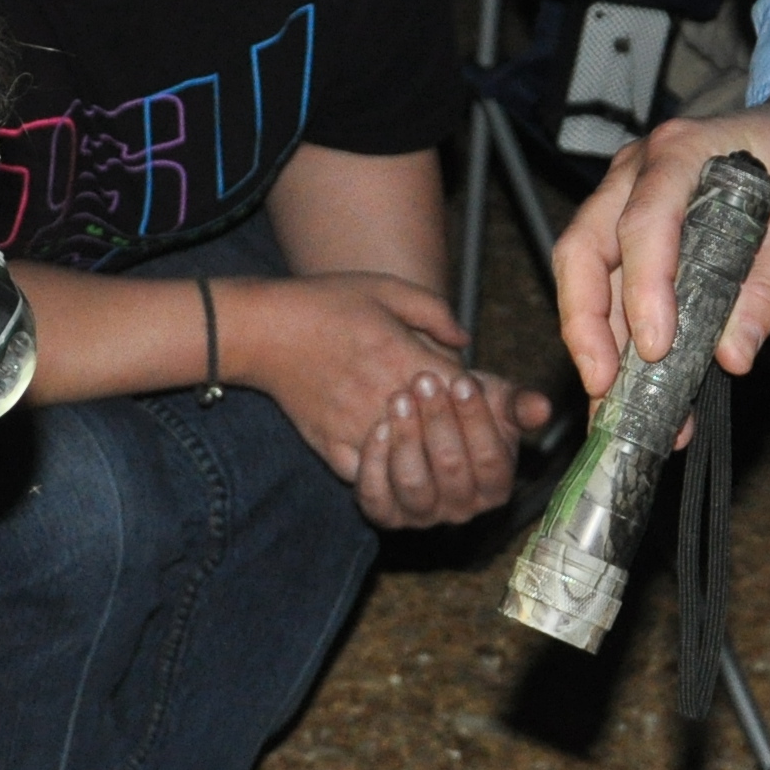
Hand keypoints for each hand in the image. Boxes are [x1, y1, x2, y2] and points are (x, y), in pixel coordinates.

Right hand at [222, 272, 551, 529]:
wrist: (262, 329)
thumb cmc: (325, 303)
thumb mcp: (386, 289)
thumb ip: (434, 311)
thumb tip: (466, 340)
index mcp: (405, 358)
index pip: (467, 392)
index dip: (495, 405)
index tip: (507, 409)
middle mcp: (385, 399)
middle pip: (446, 440)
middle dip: (470, 440)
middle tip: (480, 437)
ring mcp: (357, 428)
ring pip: (410, 469)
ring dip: (433, 464)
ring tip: (444, 456)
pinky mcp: (330, 446)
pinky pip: (367, 480)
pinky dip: (387, 478)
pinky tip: (399, 466)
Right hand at [555, 84, 769, 396]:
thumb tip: (733, 355)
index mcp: (684, 152)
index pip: (643, 222)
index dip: (643, 289)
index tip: (658, 348)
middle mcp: (641, 171)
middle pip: (585, 247)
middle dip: (587, 324)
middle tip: (604, 387)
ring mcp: (630, 199)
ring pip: (588, 274)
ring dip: (598, 343)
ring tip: (616, 408)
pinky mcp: (636, 232)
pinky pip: (612, 286)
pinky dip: (619, 339)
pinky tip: (640, 390)